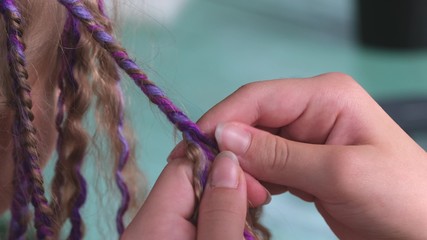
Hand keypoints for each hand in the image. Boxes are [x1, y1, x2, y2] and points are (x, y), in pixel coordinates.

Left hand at [122, 151, 265, 239]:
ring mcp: (155, 236)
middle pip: (188, 184)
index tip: (255, 178)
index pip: (183, 167)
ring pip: (194, 203)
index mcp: (152, 224)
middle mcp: (147, 226)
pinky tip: (231, 228)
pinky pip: (191, 221)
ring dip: (225, 206)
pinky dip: (215, 222)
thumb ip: (221, 210)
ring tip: (248, 221)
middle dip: (226, 186)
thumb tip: (226, 159)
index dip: (220, 163)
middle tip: (260, 200)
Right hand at [197, 73, 426, 238]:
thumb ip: (279, 154)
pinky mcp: (302, 163)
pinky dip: (255, 181)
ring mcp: (306, 138)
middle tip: (220, 182)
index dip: (223, 119)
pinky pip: (265, 166)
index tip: (195, 146)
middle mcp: (312, 110)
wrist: (423, 231)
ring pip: (254, 146)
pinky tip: (258, 197)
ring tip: (247, 196)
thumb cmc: (400, 196)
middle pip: (252, 122)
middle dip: (233, 151)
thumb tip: (223, 136)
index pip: (259, 98)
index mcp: (325, 96)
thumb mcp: (339, 173)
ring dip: (244, 170)